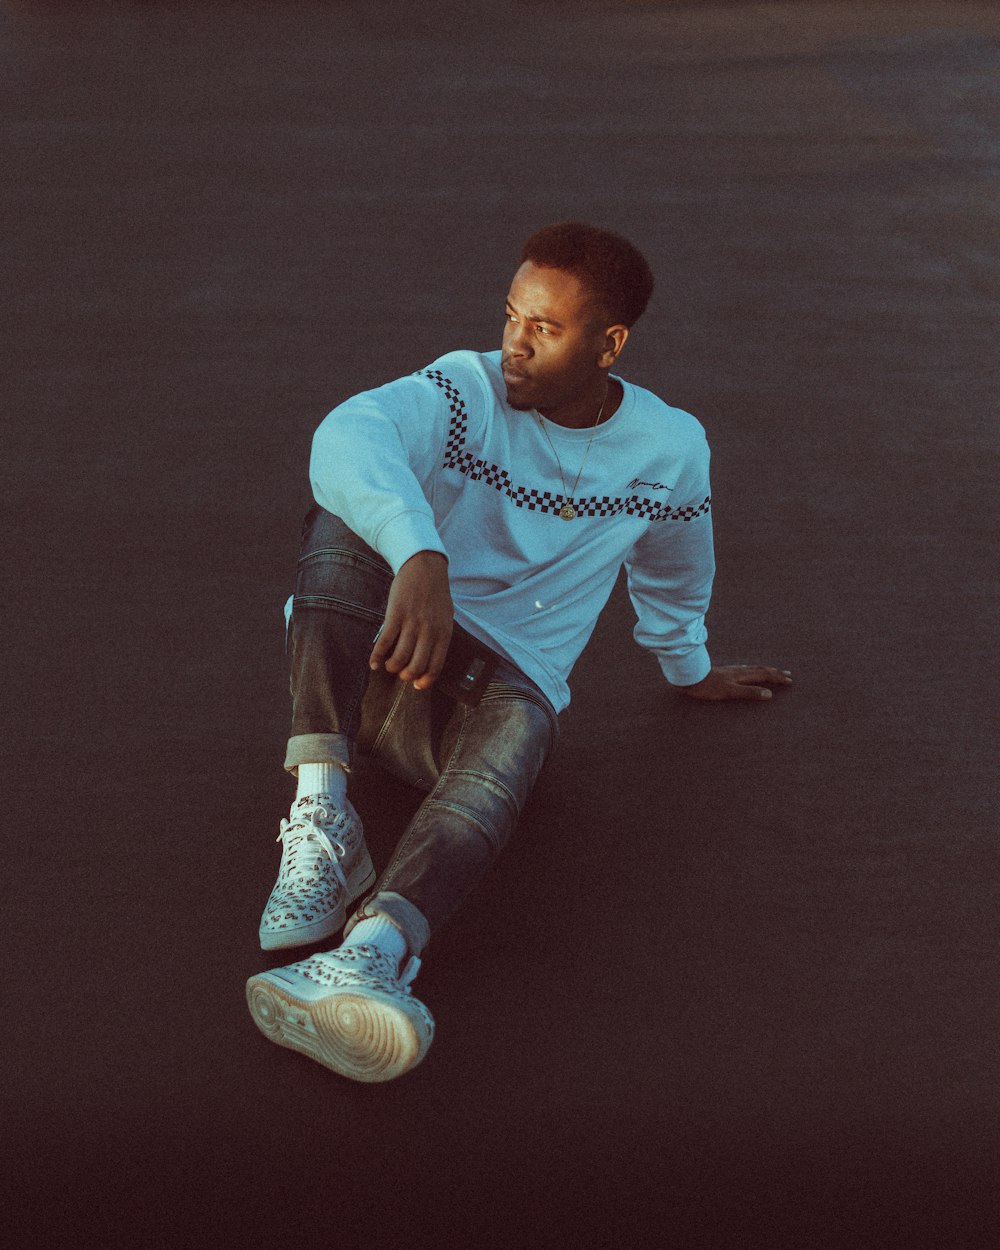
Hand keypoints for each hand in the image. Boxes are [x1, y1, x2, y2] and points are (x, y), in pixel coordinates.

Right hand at [369, 550, 452, 689]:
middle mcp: (428, 631)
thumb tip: (430, 662)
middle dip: (406, 676)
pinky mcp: (395, 615)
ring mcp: (411, 623)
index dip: (424, 681)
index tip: (417, 686)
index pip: (435, 667)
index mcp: (443, 634)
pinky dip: (377, 657)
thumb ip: (439, 638)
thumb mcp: (446, 617)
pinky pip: (384, 642)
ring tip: (389, 665)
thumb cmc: (435, 595)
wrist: (424, 568)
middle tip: (401, 673)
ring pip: (399, 658)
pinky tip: (373, 663)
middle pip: (415, 667)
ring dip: (391, 667)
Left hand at [681, 665, 792, 701]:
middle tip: (788, 674)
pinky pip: (744, 669)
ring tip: (773, 671)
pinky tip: (748, 671)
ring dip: (765, 670)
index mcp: (742, 675)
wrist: (689, 677)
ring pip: (753, 668)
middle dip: (775, 672)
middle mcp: (738, 670)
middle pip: (761, 670)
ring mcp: (731, 670)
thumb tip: (769, 694)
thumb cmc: (708, 687)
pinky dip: (753, 670)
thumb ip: (749, 692)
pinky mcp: (724, 672)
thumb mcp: (730, 692)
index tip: (790, 680)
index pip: (764, 675)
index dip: (777, 678)